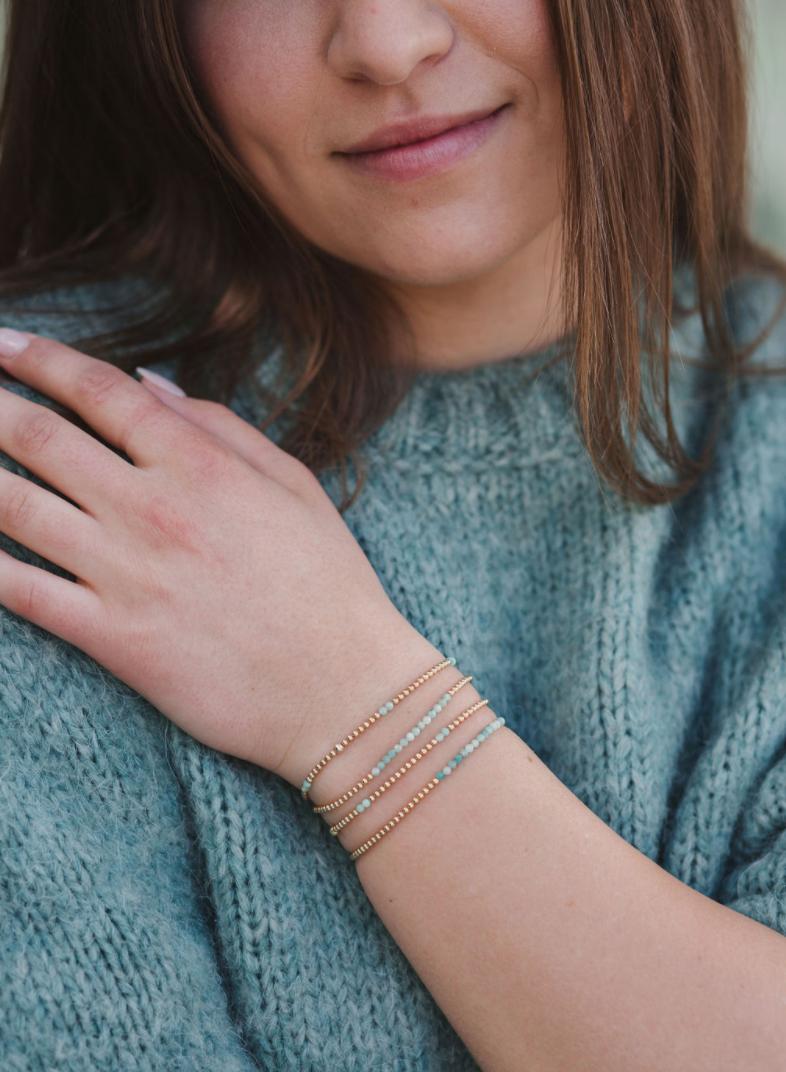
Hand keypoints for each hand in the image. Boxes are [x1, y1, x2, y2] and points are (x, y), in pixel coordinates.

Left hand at [0, 329, 416, 776]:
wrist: (344, 691)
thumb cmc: (330, 585)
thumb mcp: (295, 485)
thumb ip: (223, 427)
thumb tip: (149, 383)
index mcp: (201, 466)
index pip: (100, 392)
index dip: (41, 358)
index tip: (3, 341)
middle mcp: (153, 510)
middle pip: (39, 438)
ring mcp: (126, 575)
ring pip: (14, 506)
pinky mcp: (113, 639)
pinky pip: (22, 592)